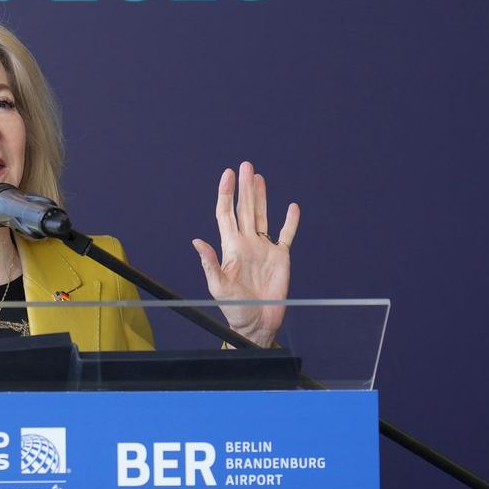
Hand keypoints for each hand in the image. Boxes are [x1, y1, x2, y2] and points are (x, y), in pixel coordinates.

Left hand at [191, 162, 298, 347]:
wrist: (257, 323)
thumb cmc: (235, 307)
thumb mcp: (218, 287)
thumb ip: (210, 263)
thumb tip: (196, 241)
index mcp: (231, 246)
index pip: (226, 213)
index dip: (226, 193)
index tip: (227, 174)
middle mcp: (247, 242)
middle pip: (245, 209)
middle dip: (245, 187)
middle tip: (246, 165)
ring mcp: (264, 248)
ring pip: (263, 216)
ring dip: (262, 197)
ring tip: (259, 177)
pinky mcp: (281, 258)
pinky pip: (286, 235)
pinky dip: (290, 222)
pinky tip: (292, 207)